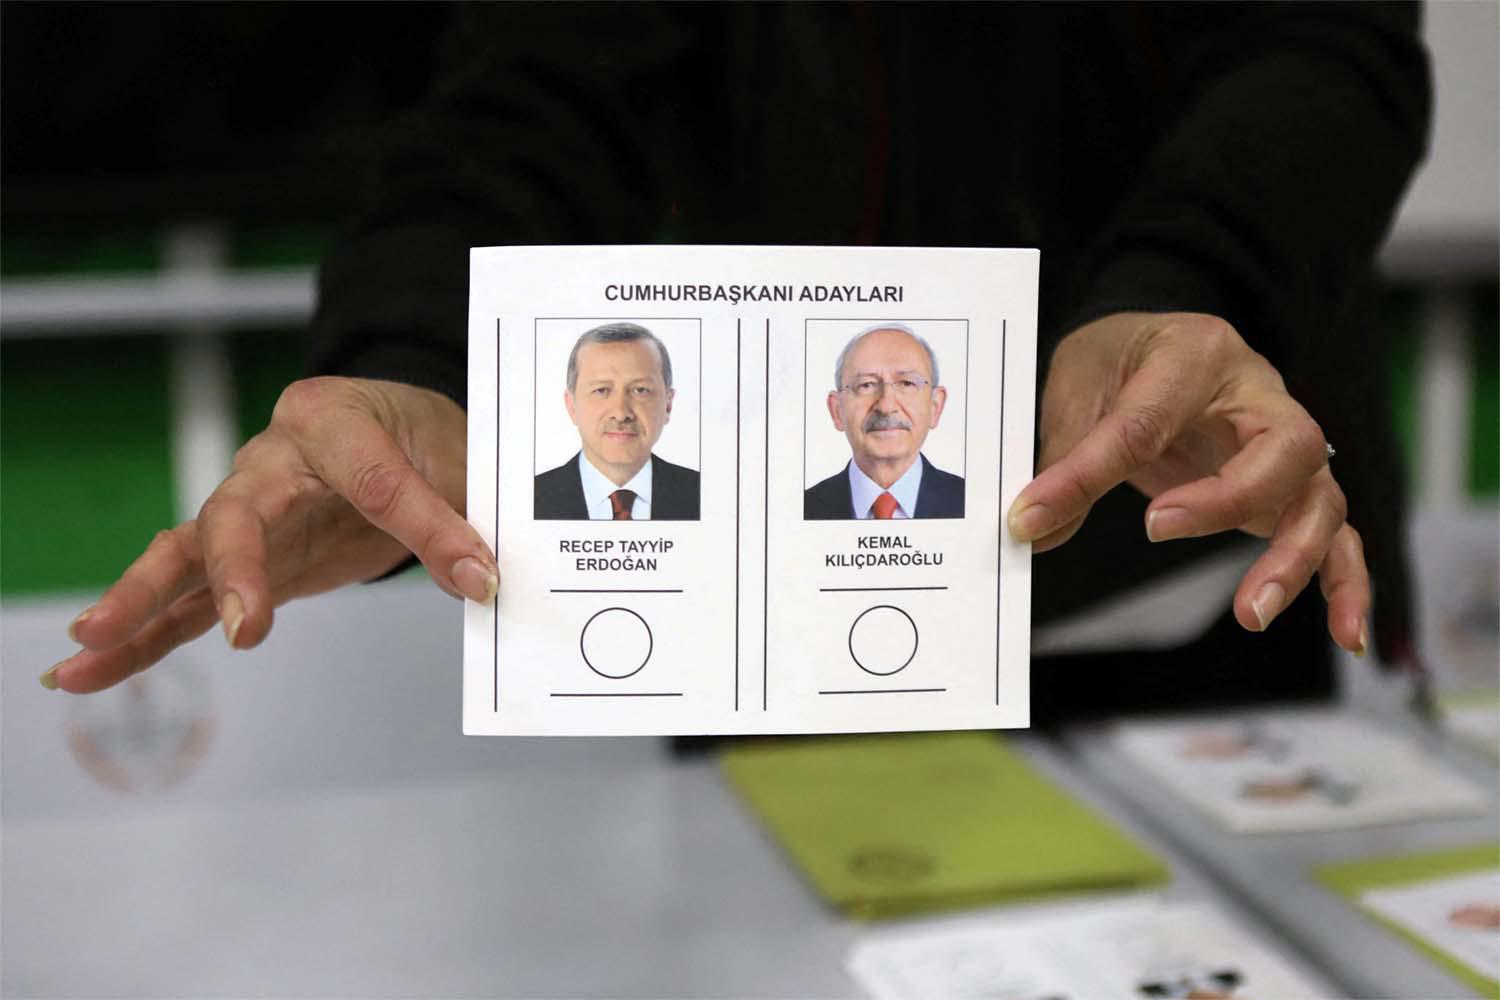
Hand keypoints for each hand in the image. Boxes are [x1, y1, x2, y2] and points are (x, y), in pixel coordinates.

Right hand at [42, 377, 497, 692]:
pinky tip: (86, 671)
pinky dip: (143, 635)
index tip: (475, 575)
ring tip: (88, 642)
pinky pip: (188, 600)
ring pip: (187, 556)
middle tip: (246, 623)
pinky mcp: (247, 560)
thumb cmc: (423, 437)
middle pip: (237, 513)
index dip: (423, 528)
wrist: (403, 435)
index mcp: (331, 418)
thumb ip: (456, 518)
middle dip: (236, 568)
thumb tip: (477, 579)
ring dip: (142, 601)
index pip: (371, 477)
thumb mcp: (457, 465)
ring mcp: (250, 511)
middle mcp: (272, 460)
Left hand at [1007, 312, 1367, 654]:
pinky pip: (1337, 534)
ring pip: (1320, 499)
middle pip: (1283, 449)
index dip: (1087, 473)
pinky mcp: (1291, 488)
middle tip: (1156, 530)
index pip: (1147, 420)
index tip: (1033, 515)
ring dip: (1294, 559)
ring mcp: (1284, 445)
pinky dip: (1345, 584)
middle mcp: (1259, 395)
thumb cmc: (1123, 355)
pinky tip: (1345, 635)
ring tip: (1251, 614)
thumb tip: (1035, 526)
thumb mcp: (1078, 382)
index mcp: (1194, 354)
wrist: (1157, 339)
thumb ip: (1065, 453)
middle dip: (1228, 501)